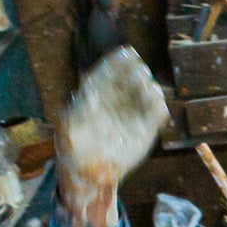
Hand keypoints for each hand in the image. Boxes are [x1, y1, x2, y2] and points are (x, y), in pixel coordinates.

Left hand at [55, 48, 168, 226]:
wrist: (88, 174)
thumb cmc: (72, 149)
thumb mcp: (67, 129)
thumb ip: (77, 111)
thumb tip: (88, 93)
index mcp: (95, 95)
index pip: (108, 73)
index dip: (117, 62)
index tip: (127, 52)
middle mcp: (115, 100)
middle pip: (128, 80)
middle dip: (135, 72)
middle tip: (140, 70)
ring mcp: (130, 114)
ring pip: (144, 95)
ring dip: (149, 88)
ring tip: (150, 89)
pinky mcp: (144, 130)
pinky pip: (155, 116)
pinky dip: (158, 109)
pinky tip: (159, 107)